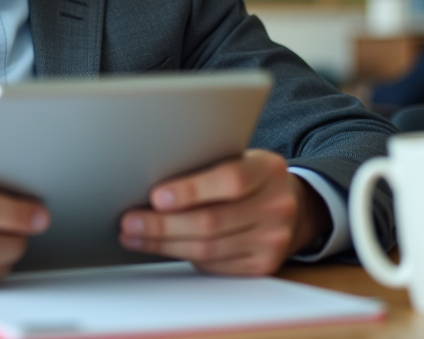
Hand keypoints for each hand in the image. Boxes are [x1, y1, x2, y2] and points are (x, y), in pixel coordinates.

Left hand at [118, 149, 329, 274]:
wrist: (293, 206)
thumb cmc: (251, 177)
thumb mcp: (239, 158)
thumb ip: (208, 167)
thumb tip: (152, 181)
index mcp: (268, 170)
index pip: (229, 181)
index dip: (190, 191)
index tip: (156, 196)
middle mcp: (277, 206)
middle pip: (211, 222)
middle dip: (162, 225)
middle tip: (130, 222)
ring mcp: (273, 240)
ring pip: (207, 249)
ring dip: (164, 244)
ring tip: (134, 236)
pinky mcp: (263, 265)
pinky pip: (214, 265)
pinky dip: (183, 256)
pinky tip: (161, 247)